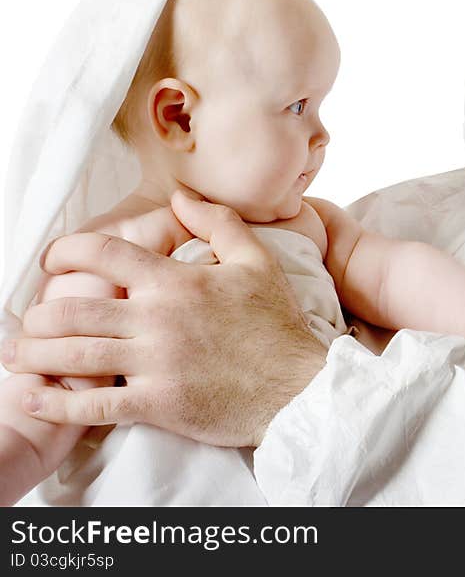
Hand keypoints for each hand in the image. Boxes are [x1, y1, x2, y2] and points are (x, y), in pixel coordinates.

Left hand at [2, 192, 325, 447]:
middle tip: (30, 318)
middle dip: (39, 312)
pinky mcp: (158, 404)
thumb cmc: (277, 324)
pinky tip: (35, 396)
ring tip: (18, 353)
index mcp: (175, 282)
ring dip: (36, 353)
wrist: (298, 388)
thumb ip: (217, 223)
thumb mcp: (257, 261)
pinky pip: (93, 406)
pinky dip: (57, 402)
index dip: (66, 251)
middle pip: (75, 308)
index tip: (52, 258)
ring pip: (75, 354)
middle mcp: (157, 319)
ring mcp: (155, 364)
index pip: (104, 254)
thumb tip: (182, 196)